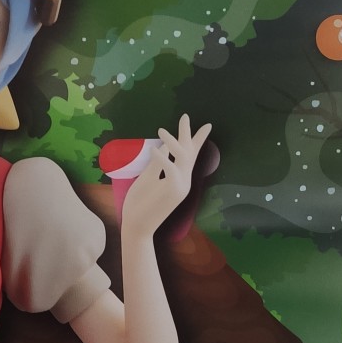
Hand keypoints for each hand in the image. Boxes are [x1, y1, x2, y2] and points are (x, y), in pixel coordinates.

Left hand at [121, 115, 210, 237]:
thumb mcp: (148, 178)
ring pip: (182, 158)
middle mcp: (183, 180)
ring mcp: (180, 186)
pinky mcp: (173, 190)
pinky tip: (154, 150)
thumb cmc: (140, 203)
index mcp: (178, 177)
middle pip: (189, 152)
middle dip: (188, 134)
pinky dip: (163, 158)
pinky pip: (171, 169)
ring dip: (173, 142)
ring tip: (161, 130)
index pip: (188, 155)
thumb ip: (157, 163)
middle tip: (186, 115)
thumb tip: (165, 145)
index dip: (195, 139)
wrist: (137, 227)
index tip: (204, 125)